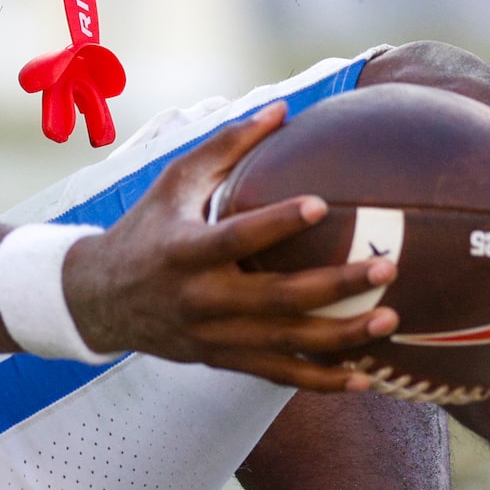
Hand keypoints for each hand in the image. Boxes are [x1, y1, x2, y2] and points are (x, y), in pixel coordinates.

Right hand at [62, 102, 394, 390]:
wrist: (99, 301)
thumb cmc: (147, 228)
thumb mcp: (175, 181)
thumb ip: (227, 146)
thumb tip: (283, 108)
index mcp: (184, 250)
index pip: (236, 238)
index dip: (277, 223)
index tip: (322, 203)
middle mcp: (200, 299)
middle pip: (275, 299)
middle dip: (334, 286)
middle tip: (386, 266)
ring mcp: (213, 336)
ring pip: (285, 344)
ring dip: (341, 337)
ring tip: (390, 319)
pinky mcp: (222, 361)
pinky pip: (277, 375)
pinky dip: (321, 381)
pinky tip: (363, 379)